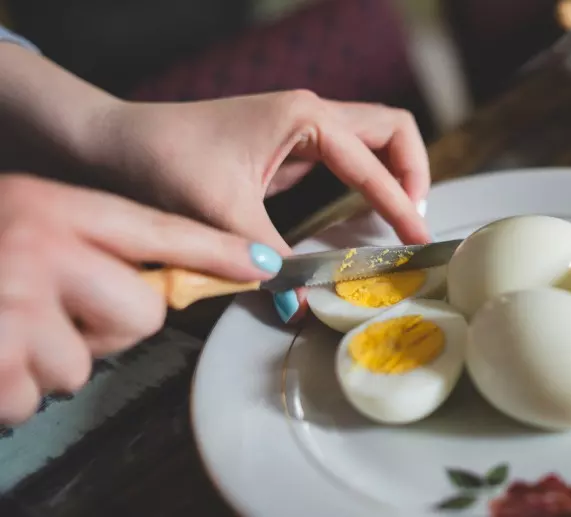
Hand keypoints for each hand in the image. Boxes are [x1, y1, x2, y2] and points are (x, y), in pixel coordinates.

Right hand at [0, 174, 283, 423]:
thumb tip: (155, 285)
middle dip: (111, 326)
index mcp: (56, 210)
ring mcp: (17, 306)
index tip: (265, 266)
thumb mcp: (25, 219)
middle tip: (58, 311)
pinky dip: (11, 389)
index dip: (219, 252)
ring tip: (7, 327)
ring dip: (50, 361)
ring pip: (83, 367)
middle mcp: (42, 250)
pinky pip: (32, 399)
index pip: (159, 233)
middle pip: (142, 313)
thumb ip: (88, 242)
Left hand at [95, 91, 430, 322]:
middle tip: (413, 223)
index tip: (416, 240)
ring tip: (398, 220)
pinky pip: (348, 157)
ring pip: (373, 138)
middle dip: (413, 172)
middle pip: (391, 130)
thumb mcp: (222, 214)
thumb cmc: (165, 161)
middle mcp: (311, 113)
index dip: (400, 203)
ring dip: (394, 174)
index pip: (375, 160)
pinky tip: (360, 215)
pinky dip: (367, 181)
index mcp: (305, 118)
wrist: (116, 142)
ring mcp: (301, 126)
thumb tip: (299, 308)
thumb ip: (270, 261)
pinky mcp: (289, 145)